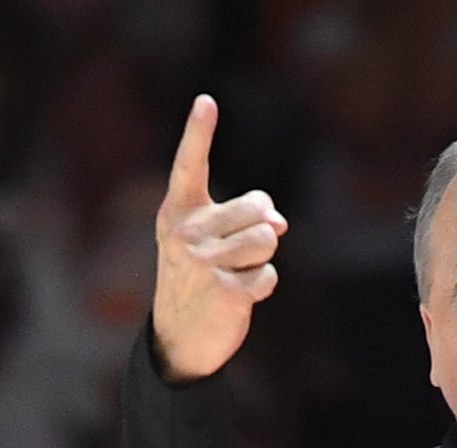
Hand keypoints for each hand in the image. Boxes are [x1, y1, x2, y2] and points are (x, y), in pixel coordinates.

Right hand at [152, 95, 287, 381]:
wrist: (179, 338)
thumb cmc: (198, 279)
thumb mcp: (208, 242)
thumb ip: (242, 220)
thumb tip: (279, 223)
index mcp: (178, 212)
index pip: (189, 165)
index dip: (199, 132)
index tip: (206, 101)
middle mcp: (185, 232)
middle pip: (257, 208)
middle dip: (261, 229)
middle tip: (236, 253)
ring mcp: (203, 262)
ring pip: (267, 241)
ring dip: (262, 260)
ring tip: (234, 275)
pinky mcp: (226, 291)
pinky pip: (269, 275)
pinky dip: (263, 287)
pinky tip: (238, 298)